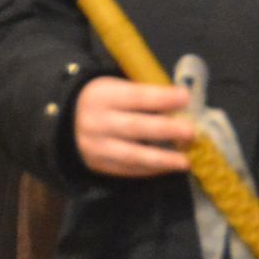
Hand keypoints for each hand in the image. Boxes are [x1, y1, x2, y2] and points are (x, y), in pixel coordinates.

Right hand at [73, 77, 192, 177]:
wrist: (67, 121)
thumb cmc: (104, 100)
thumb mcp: (116, 88)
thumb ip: (144, 94)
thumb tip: (182, 102)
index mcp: (103, 95)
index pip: (136, 97)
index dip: (161, 98)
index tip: (185, 97)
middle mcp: (97, 121)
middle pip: (135, 127)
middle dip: (165, 130)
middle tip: (191, 132)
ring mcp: (97, 146)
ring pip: (132, 155)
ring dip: (161, 158)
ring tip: (185, 161)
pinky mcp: (99, 165)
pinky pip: (128, 170)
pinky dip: (150, 170)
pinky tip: (168, 167)